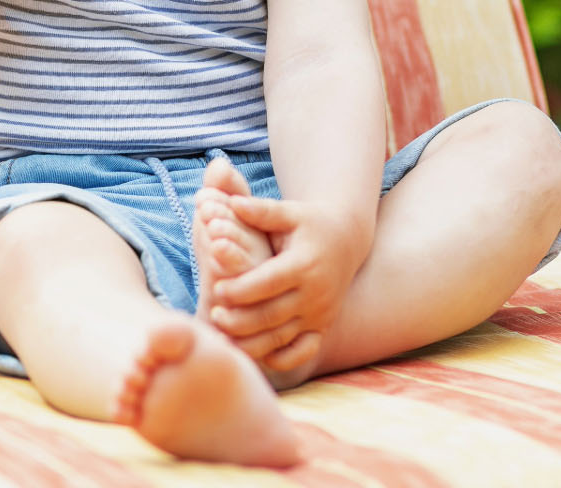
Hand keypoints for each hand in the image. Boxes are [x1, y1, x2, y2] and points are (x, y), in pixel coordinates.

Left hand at [206, 195, 371, 377]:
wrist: (346, 239)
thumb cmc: (309, 222)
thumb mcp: (289, 212)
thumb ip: (261, 210)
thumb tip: (233, 202)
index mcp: (304, 263)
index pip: (269, 282)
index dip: (242, 288)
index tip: (217, 289)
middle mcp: (315, 293)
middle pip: (273, 314)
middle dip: (241, 319)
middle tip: (214, 316)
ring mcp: (320, 314)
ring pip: (283, 338)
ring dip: (252, 342)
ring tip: (224, 337)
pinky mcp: (322, 327)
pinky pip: (301, 351)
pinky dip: (279, 359)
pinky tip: (253, 354)